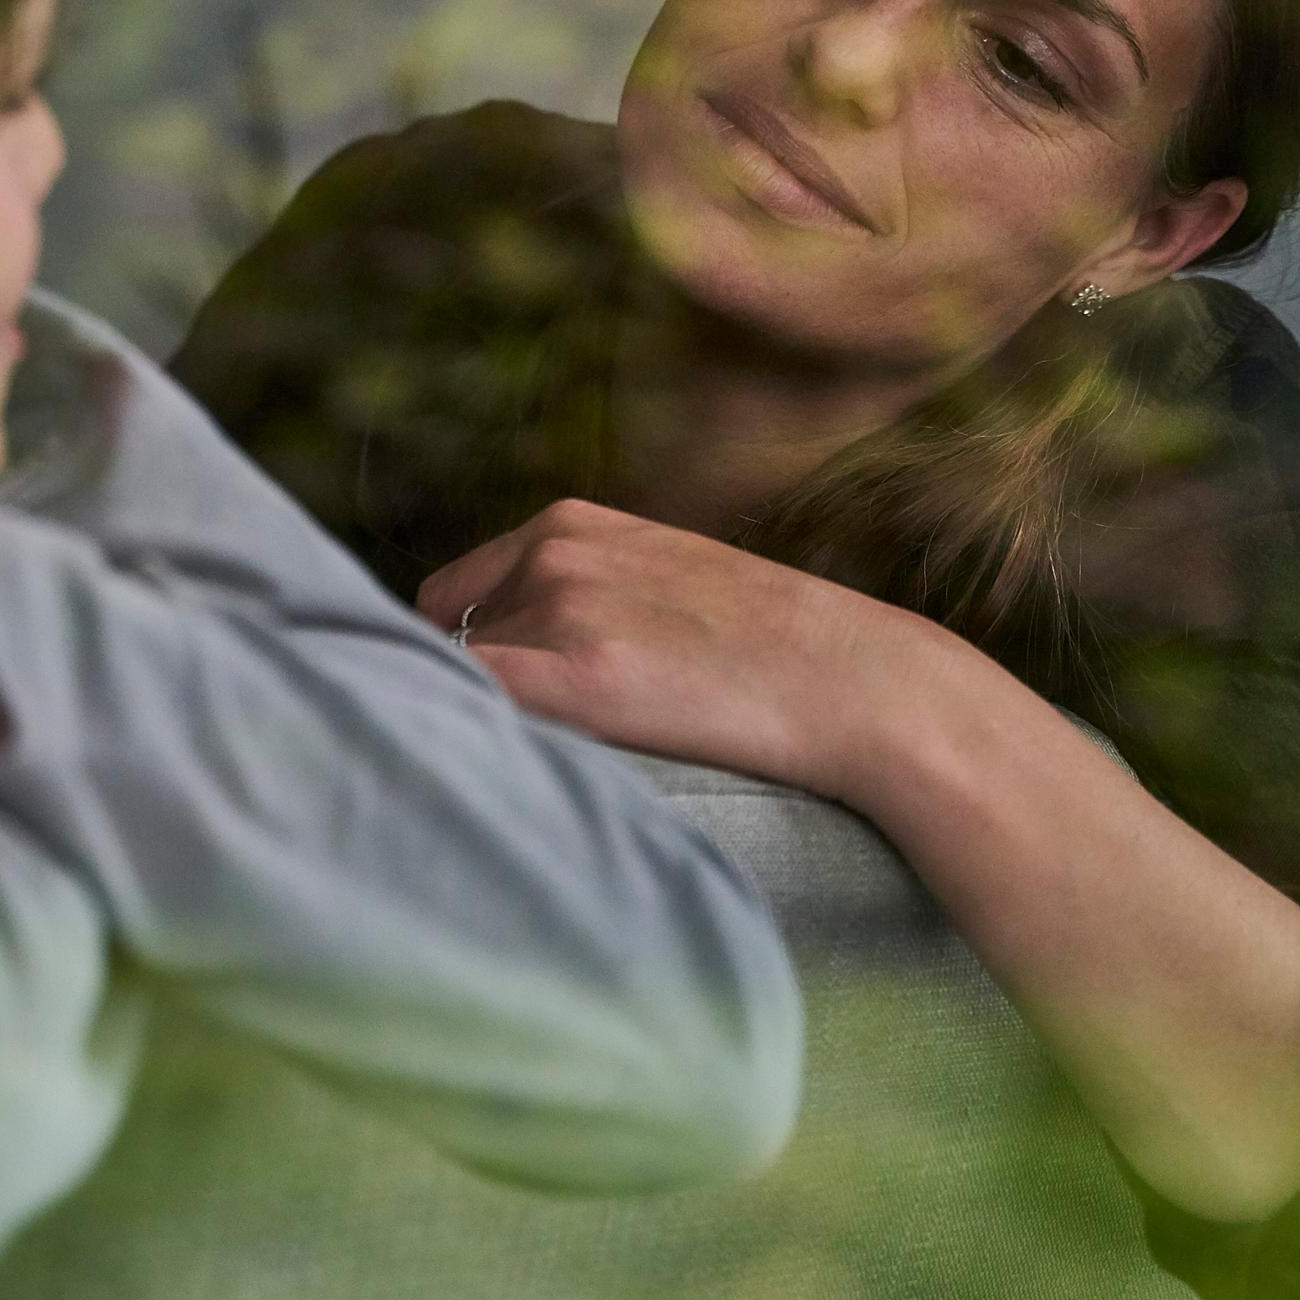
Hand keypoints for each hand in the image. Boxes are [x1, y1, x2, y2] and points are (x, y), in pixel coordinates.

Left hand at [415, 499, 948, 798]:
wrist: (854, 680)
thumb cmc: (763, 648)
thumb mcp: (657, 580)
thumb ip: (577, 594)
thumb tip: (496, 650)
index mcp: (567, 523)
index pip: (450, 598)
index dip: (460, 660)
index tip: (491, 707)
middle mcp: (552, 553)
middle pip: (446, 644)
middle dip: (473, 694)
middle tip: (532, 745)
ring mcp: (562, 608)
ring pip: (462, 683)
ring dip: (486, 725)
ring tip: (558, 764)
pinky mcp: (578, 674)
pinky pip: (475, 710)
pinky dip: (478, 742)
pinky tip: (524, 776)